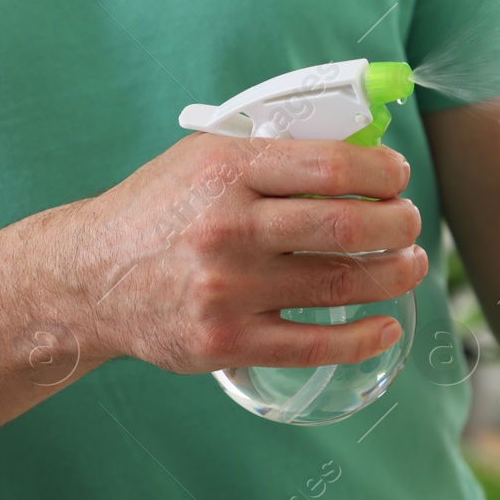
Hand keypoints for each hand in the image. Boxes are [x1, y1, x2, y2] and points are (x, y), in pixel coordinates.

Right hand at [50, 134, 426, 373]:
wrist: (88, 279)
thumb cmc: (160, 210)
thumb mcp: (206, 158)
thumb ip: (276, 154)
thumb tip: (362, 155)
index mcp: (227, 170)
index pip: (331, 166)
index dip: (383, 173)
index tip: (398, 178)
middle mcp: (228, 228)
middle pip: (347, 226)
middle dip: (399, 225)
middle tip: (410, 223)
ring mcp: (228, 290)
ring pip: (340, 283)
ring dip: (394, 275)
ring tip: (411, 265)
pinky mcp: (226, 342)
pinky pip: (314, 345)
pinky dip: (362, 338)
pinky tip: (387, 326)